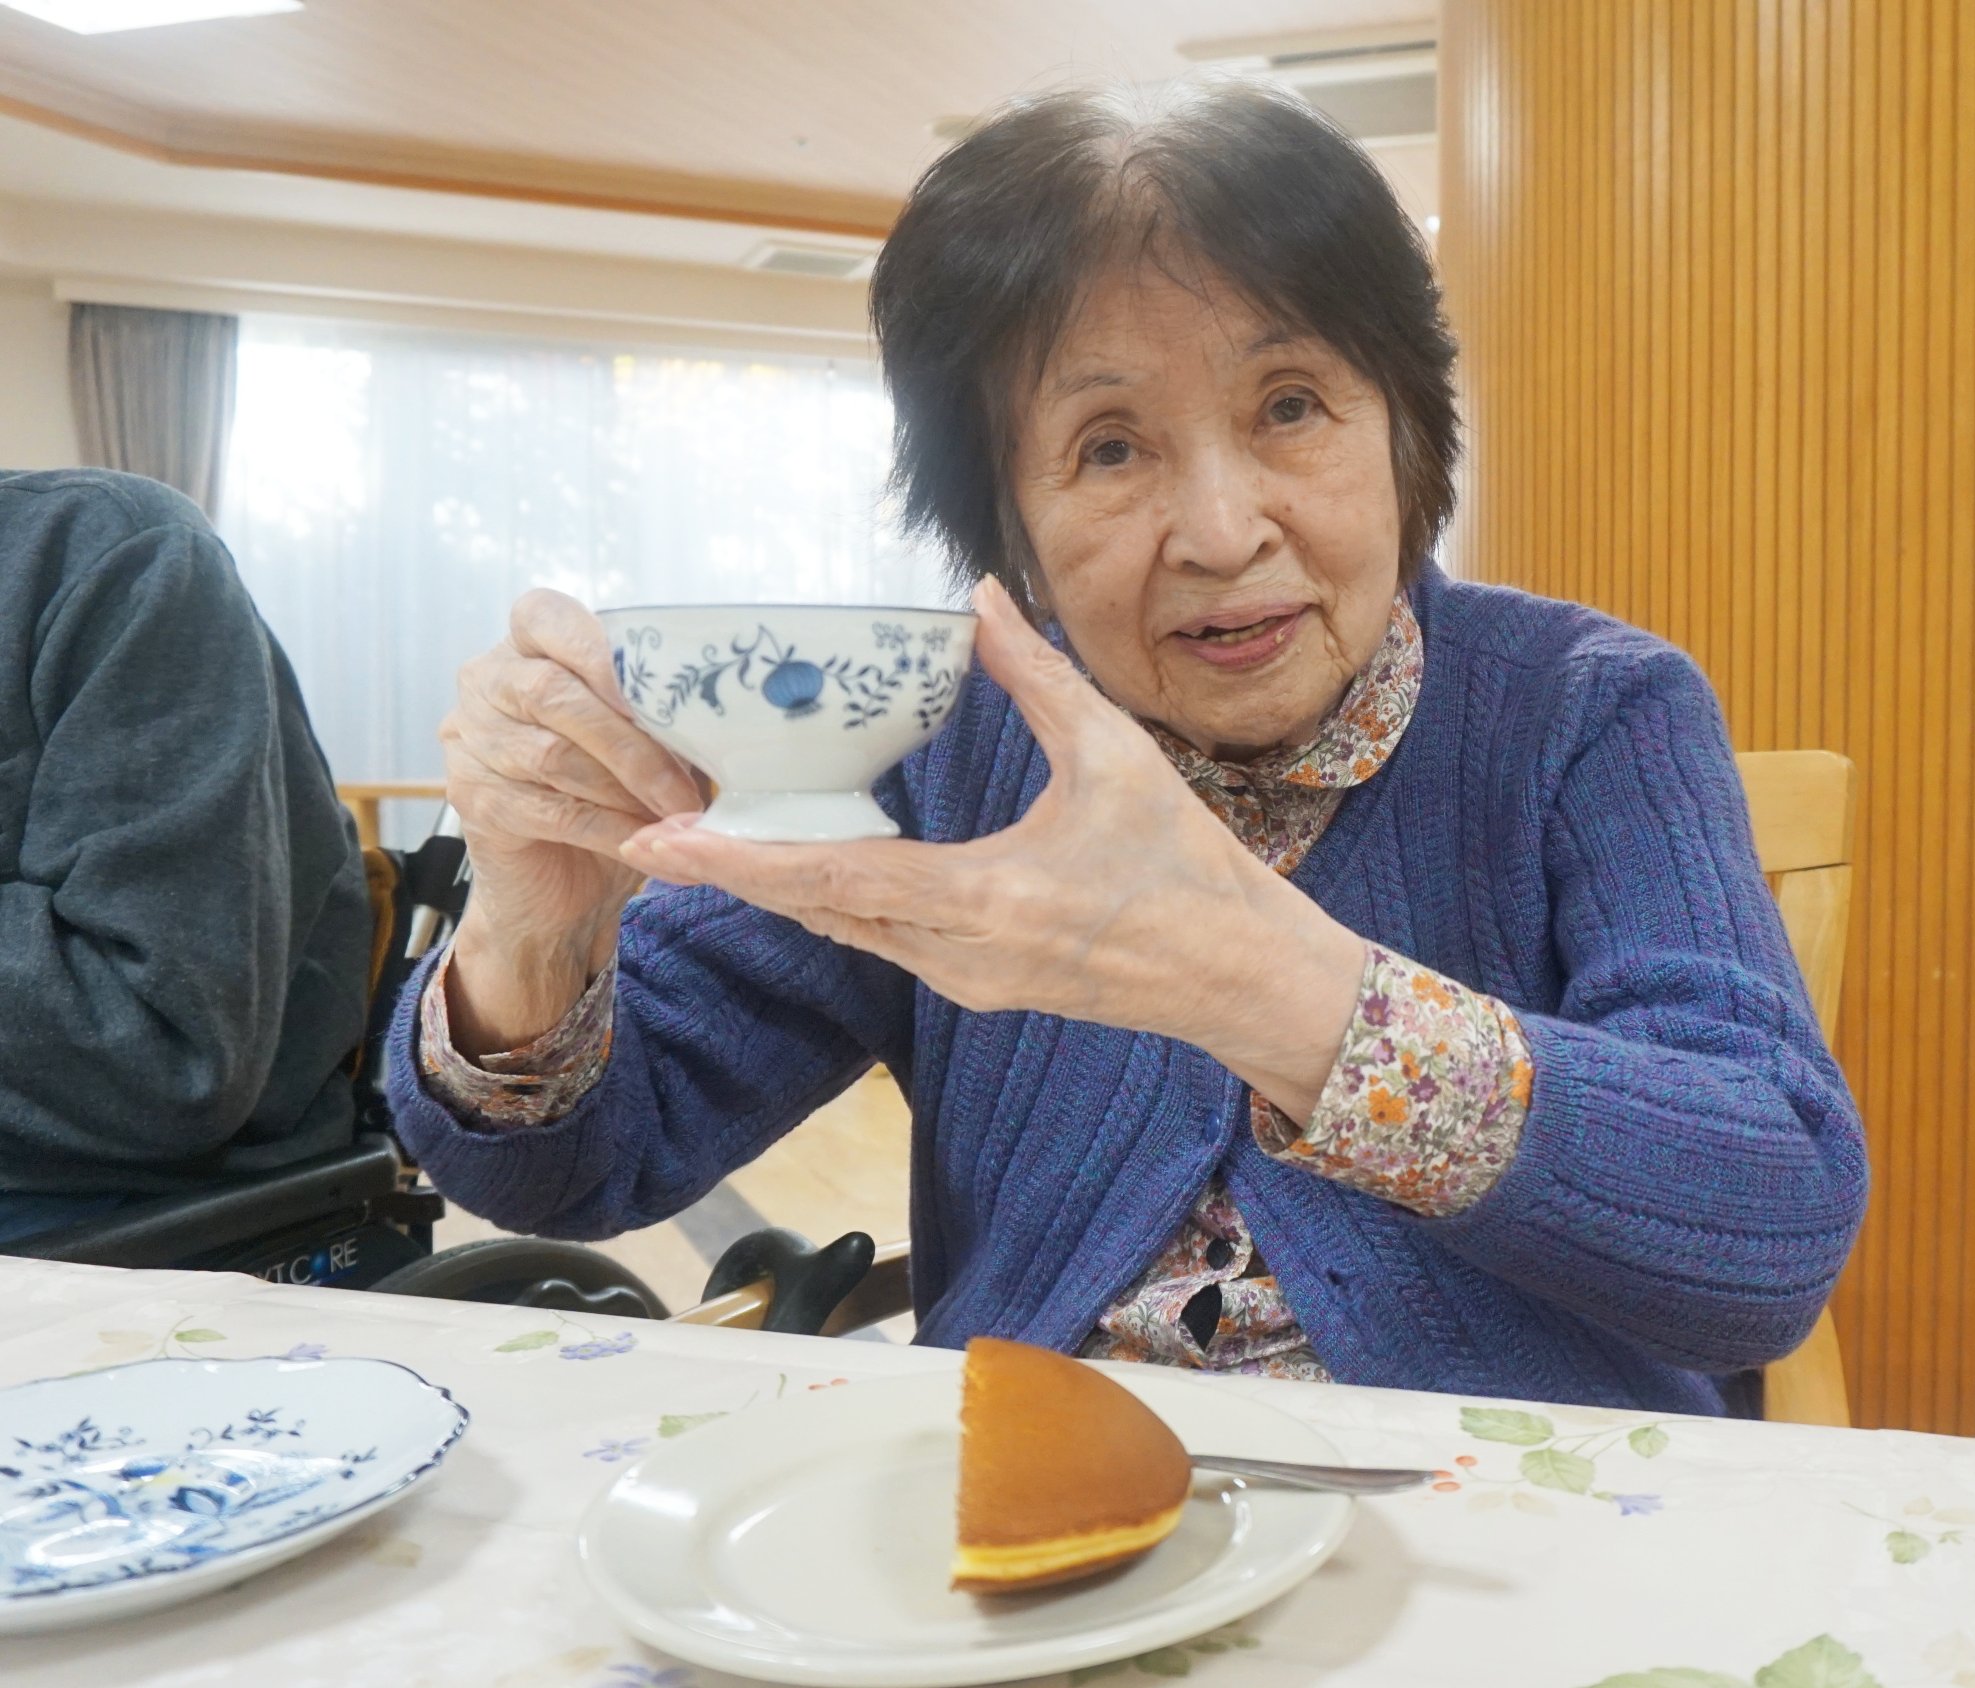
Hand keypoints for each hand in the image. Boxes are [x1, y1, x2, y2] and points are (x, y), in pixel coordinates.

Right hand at [440, 589, 703, 1051]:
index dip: (602, 653)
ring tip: (677, 816)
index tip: (663, 696)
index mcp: (526, 647)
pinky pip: (550, 810)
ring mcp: (469, 741)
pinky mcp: (472, 800)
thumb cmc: (611, 795)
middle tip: (689, 787)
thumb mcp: (643, 740)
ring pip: (553, 756)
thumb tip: (725, 711)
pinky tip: (647, 842)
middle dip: (633, 743)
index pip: (545, 616)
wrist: (562, 885)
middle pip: (554, 693)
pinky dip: (610, 828)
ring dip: (625, 790)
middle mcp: (485, 683)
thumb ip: (662, 713)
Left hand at [617, 576, 1364, 1117]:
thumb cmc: (1190, 873)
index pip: (831, 878)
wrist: (1241, 979)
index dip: (738, 859)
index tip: (663, 837)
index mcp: (985, 898)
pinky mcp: (977, 987)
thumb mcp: (1114, 756)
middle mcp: (957, 956)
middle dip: (730, 873)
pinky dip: (831, 900)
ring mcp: (964, 982)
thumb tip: (980, 599)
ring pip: (844, 928)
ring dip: (776, 887)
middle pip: (814, 910)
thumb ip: (1036, 676)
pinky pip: (881, 940)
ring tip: (706, 842)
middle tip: (649, 832)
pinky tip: (802, 865)